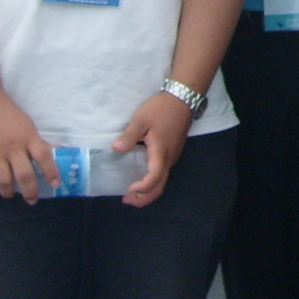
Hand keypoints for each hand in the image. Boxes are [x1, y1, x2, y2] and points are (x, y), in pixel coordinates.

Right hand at [0, 88, 56, 201]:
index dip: (51, 171)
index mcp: (28, 137)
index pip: (43, 156)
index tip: (56, 184)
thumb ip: (38, 141)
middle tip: (32, 200)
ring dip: (8, 192)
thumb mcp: (28, 125)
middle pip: (24, 175)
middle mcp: (12, 147)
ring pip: (3, 181)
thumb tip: (56, 152)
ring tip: (11, 194)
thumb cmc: (9, 114)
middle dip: (30, 191)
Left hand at [111, 91, 193, 207]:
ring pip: (163, 182)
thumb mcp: (141, 119)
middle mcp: (169, 159)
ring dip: (148, 191)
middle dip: (144, 198)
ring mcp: (173, 156)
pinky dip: (153, 182)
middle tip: (126, 200)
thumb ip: (129, 135)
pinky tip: (141, 177)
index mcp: (160, 152)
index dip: (141, 188)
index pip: (154, 179)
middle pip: (160, 187)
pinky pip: (164, 174)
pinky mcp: (173, 153)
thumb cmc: (161, 108)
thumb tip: (116, 149)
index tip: (128, 189)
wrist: (182, 98)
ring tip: (131, 192)